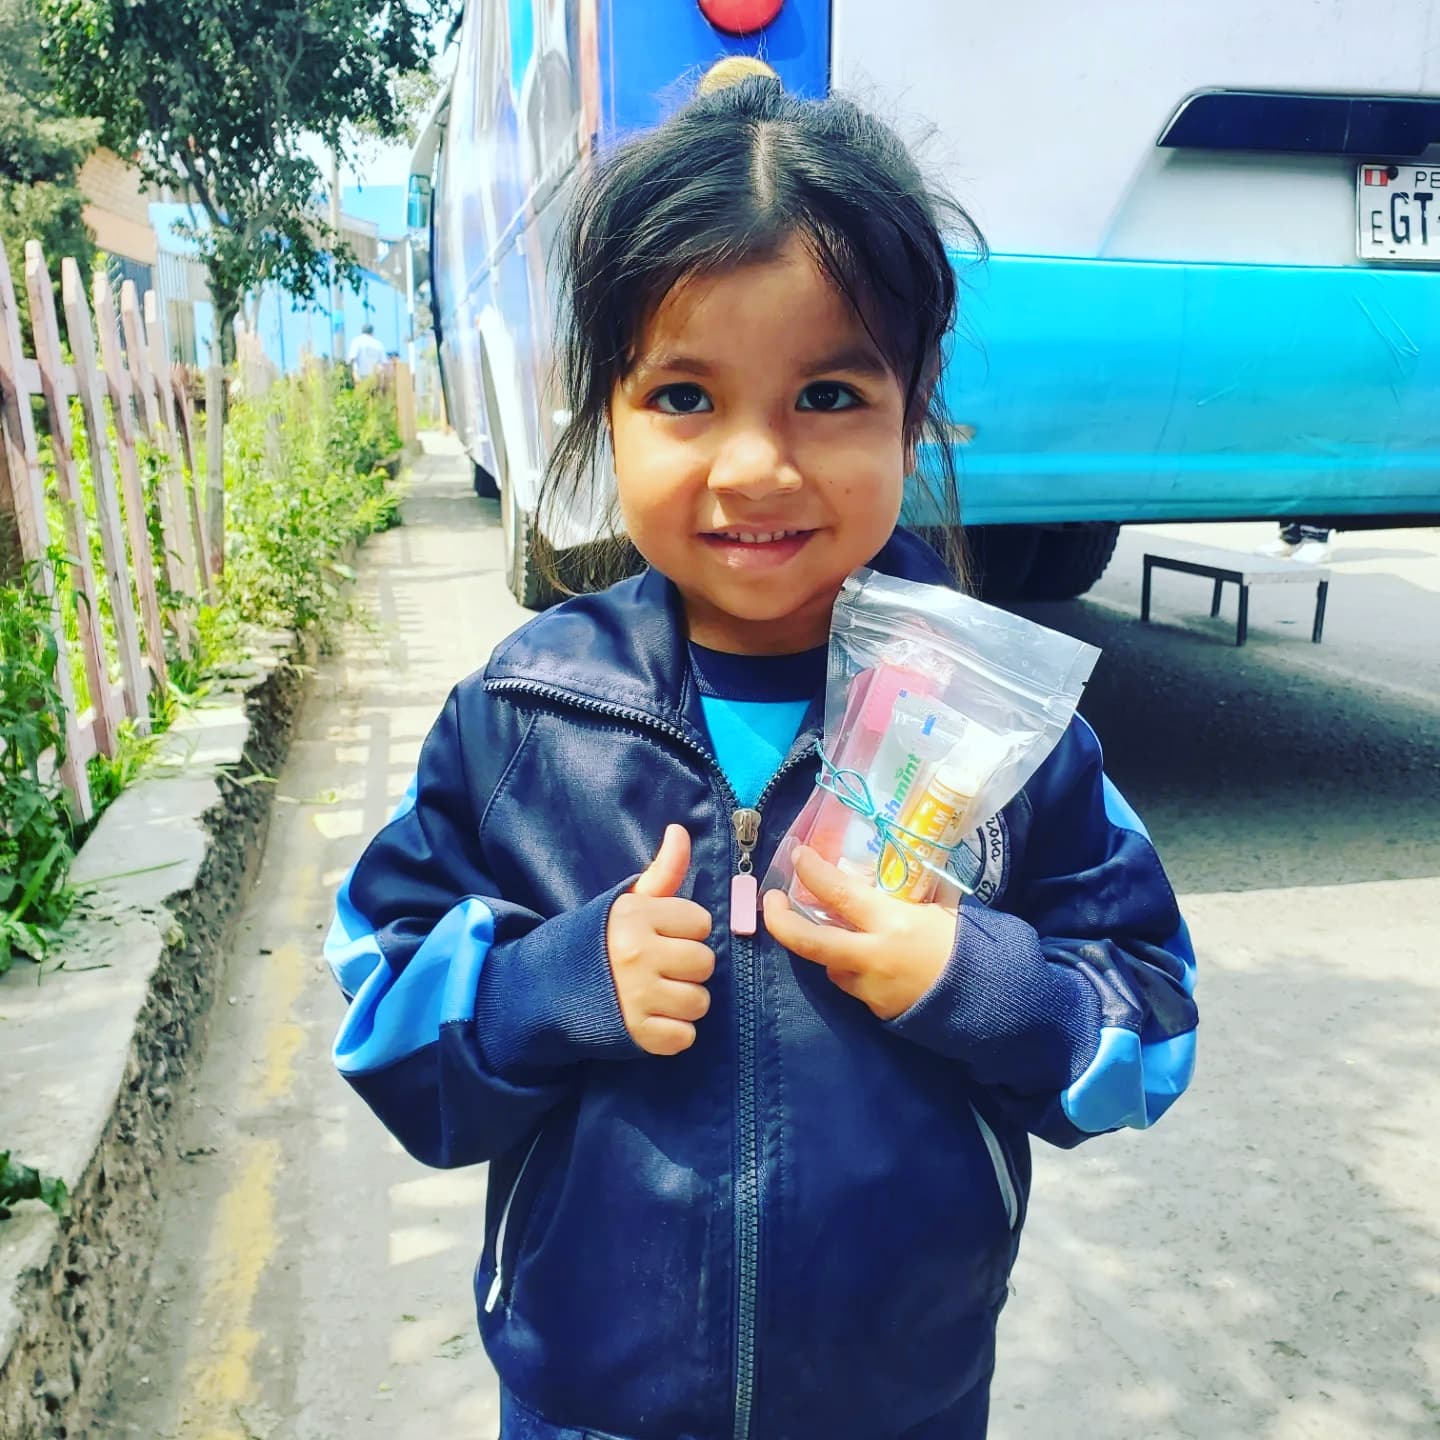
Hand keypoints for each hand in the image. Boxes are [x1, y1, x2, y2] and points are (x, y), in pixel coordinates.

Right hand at [606, 824, 714, 1055]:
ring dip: (684, 1002)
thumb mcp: (628, 901)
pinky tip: (653, 1019)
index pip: (700, 923)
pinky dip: (673, 1033)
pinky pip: (684, 1037)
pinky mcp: (635, 1034)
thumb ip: (663, 869)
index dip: (686, 930)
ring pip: (699, 1002)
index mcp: (637, 917)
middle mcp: (638, 954)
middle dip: (688, 967)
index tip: (662, 936)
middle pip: (704, 963)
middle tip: (662, 967)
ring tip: (658, 994)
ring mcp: (636, 996)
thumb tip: (680, 830)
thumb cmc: (599, 939)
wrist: (546, 988)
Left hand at [762, 845, 957, 1019]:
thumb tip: (866, 883)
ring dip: (828, 946)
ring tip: (841, 930)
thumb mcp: (934, 911)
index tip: (797, 855)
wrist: (992, 1003)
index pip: (838, 893)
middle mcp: (872, 957)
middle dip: (779, 920)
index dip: (811, 871)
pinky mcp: (875, 1009)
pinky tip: (869, 959)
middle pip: (808, 940)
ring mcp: (870, 988)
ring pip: (830, 964)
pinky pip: (852, 983)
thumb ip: (896, 900)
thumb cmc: (969, 947)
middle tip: (770, 900)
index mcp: (892, 924)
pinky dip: (852, 967)